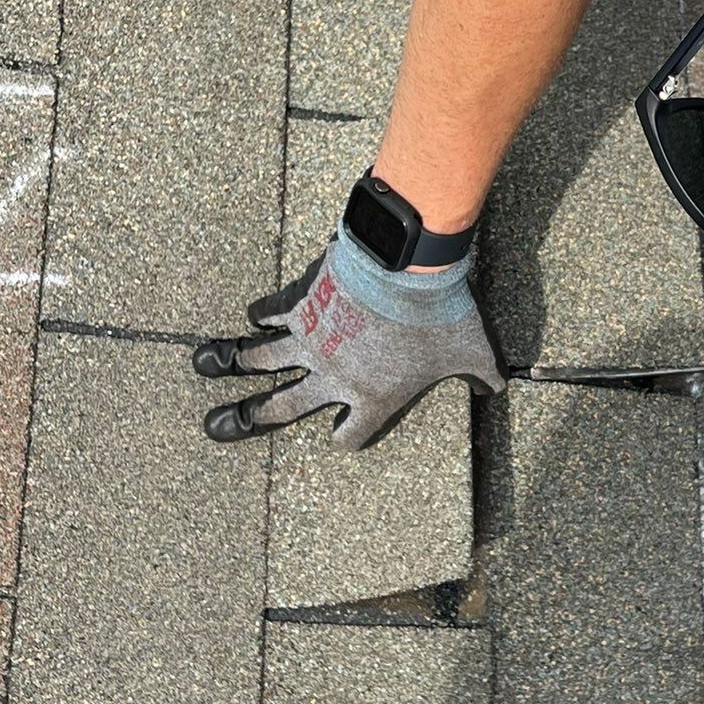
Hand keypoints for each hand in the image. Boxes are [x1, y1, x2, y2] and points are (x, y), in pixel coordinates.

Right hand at [194, 239, 504, 449]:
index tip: (342, 433)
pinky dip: (260, 313)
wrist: (409, 267)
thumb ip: (482, 376)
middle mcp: (332, 376)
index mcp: (372, 398)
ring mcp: (311, 339)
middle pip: (281, 408)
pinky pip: (271, 311)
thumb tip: (500, 388)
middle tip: (216, 428)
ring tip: (204, 367)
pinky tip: (250, 315)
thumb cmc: (442, 315)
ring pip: (260, 358)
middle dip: (247, 420)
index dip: (347, 436)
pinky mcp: (301, 301)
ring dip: (231, 364)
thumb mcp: (474, 352)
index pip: (350, 434)